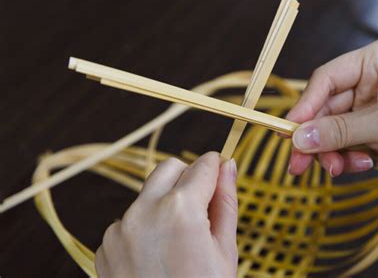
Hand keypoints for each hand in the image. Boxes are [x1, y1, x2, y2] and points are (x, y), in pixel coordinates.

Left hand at [95, 152, 237, 277]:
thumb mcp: (225, 250)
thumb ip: (226, 201)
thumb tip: (228, 167)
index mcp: (180, 210)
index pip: (202, 166)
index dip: (216, 165)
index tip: (221, 169)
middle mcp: (144, 211)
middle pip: (170, 168)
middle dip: (188, 177)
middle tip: (202, 205)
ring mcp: (120, 229)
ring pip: (148, 193)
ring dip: (165, 202)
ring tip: (178, 238)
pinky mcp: (106, 245)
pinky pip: (129, 219)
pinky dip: (145, 226)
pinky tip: (156, 254)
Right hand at [287, 39, 377, 187]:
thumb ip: (340, 130)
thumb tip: (299, 138)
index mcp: (374, 62)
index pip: (326, 80)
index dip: (305, 106)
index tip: (290, 131)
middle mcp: (368, 82)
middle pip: (324, 109)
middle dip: (314, 138)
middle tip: (299, 163)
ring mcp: (370, 109)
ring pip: (332, 130)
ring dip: (330, 152)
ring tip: (337, 169)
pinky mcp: (374, 132)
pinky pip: (345, 144)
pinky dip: (346, 158)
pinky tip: (362, 165)